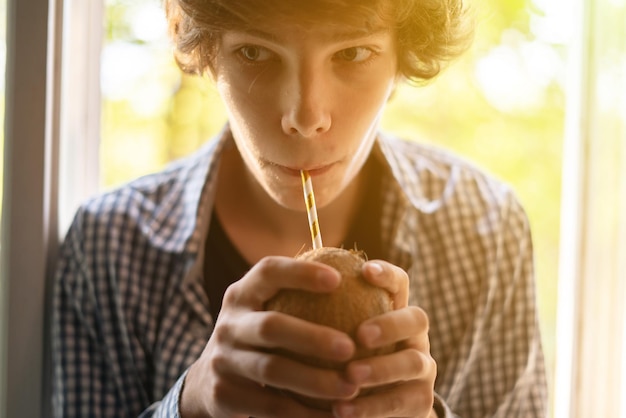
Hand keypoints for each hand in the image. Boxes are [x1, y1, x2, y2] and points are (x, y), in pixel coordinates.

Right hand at [180, 256, 360, 417]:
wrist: (210, 381)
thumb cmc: (259, 337)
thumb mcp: (266, 310)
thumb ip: (299, 296)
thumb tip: (364, 275)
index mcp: (242, 294)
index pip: (267, 271)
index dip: (300, 273)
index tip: (337, 279)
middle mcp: (228, 323)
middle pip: (270, 327)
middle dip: (313, 338)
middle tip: (350, 348)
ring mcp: (222, 360)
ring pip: (272, 370)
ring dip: (314, 381)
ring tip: (350, 387)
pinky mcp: (223, 395)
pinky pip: (269, 406)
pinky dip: (303, 412)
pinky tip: (332, 414)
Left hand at [332, 260, 437, 417]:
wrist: (378, 408)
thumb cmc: (344, 361)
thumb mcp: (337, 335)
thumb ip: (322, 315)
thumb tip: (282, 288)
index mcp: (396, 311)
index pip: (398, 283)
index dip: (386, 274)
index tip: (364, 271)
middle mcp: (415, 336)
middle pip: (417, 319)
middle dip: (390, 324)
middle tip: (361, 334)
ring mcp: (423, 368)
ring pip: (414, 363)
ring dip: (381, 369)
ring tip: (351, 375)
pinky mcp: (422, 401)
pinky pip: (401, 403)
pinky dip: (371, 407)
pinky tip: (341, 410)